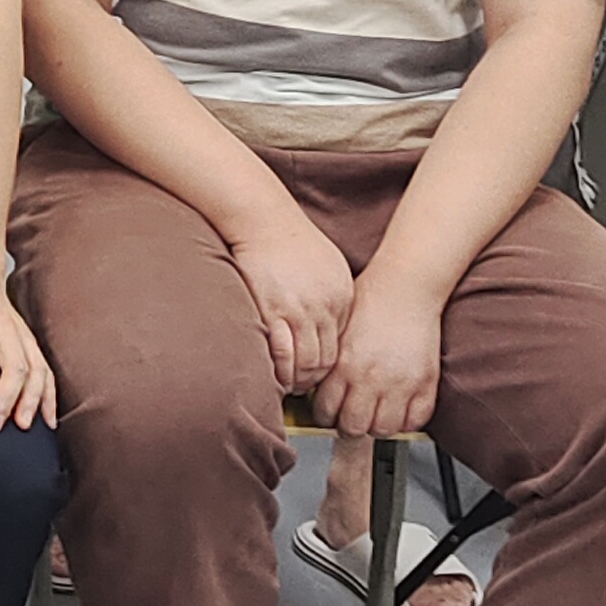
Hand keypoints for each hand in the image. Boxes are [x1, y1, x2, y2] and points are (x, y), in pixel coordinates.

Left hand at [0, 265, 57, 433]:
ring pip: (37, 370)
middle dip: (7, 400)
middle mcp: (6, 329)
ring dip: (33, 400)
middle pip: (15, 367)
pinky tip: (48, 416)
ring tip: (25, 425)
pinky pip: (45, 369)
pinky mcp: (29, 341)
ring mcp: (22, 335)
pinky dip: (49, 394)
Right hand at [229, 213, 355, 397]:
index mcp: (342, 296)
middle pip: (327, 359)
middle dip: (314, 380)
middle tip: (300, 388)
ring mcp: (300, 310)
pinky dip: (279, 370)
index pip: (341, 345)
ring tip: (285, 386)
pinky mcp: (273, 310)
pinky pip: (281, 353)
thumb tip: (330, 320)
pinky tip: (271, 375)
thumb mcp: (328, 264)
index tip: (315, 373)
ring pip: (307, 362)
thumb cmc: (289, 238)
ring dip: (297, 380)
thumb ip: (333, 294)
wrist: (263, 217)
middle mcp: (326, 306)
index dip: (328, 365)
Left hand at [316, 278, 442, 442]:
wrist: (405, 287)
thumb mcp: (337, 333)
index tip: (330, 412)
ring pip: (383, 430)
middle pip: (353, 427)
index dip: (325, 415)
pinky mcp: (425, 383)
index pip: (325, 411)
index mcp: (342, 365)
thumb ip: (328, 364)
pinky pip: (415, 420)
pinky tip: (399, 409)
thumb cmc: (369, 302)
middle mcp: (369, 378)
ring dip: (377, 426)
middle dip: (349, 426)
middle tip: (352, 418)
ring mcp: (399, 384)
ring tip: (375, 414)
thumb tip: (314, 389)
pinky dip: (407, 421)